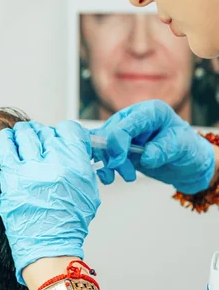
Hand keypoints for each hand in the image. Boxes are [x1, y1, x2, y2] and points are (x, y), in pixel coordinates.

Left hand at [0, 120, 100, 283]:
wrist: (49, 246)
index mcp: (76, 164)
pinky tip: (8, 141)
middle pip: (45, 131)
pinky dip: (6, 139)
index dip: (63, 132)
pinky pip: (4, 146)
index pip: (69, 129)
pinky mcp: (11, 177)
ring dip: (25, 134)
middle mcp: (54, 163)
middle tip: (41, 143)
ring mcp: (31, 169)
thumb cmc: (68, 223)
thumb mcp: (87, 191)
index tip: (59, 137)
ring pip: (24, 134)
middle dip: (44, 135)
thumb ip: (81, 165)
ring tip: (23, 139)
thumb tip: (73, 148)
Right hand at [92, 100, 214, 193]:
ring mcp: (124, 132)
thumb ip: (164, 149)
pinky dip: (102, 165)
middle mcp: (134, 118)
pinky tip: (108, 177)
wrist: (186, 163)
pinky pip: (103, 153)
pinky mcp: (119, 147)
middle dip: (113, 155)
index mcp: (151, 112)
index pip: (127, 123)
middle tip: (127, 173)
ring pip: (102, 144)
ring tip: (127, 176)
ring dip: (108, 163)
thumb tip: (146, 157)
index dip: (118, 140)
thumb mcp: (182, 147)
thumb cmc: (187, 148)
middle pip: (109, 133)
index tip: (118, 160)